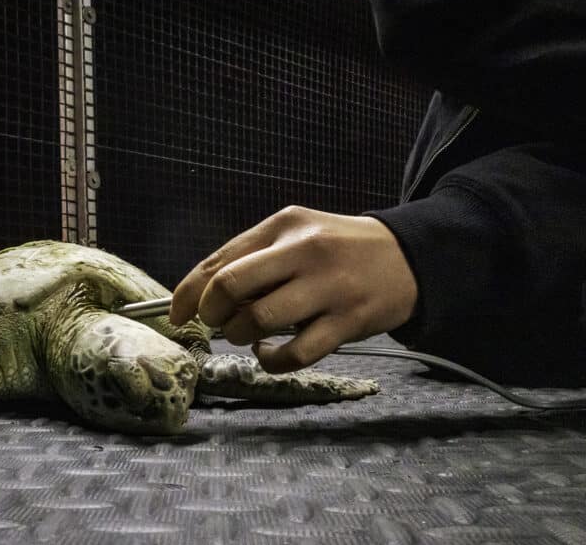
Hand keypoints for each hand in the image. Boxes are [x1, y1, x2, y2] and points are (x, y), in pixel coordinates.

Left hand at [169, 205, 416, 372]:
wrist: (407, 258)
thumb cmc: (338, 249)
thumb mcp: (296, 234)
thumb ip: (253, 257)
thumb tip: (202, 295)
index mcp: (283, 225)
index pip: (219, 260)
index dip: (189, 293)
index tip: (177, 313)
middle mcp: (304, 250)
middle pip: (231, 286)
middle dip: (210, 313)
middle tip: (215, 323)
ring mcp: (328, 287)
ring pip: (258, 320)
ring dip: (239, 335)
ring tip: (247, 334)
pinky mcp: (348, 321)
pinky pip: (295, 353)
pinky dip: (271, 360)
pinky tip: (270, 352)